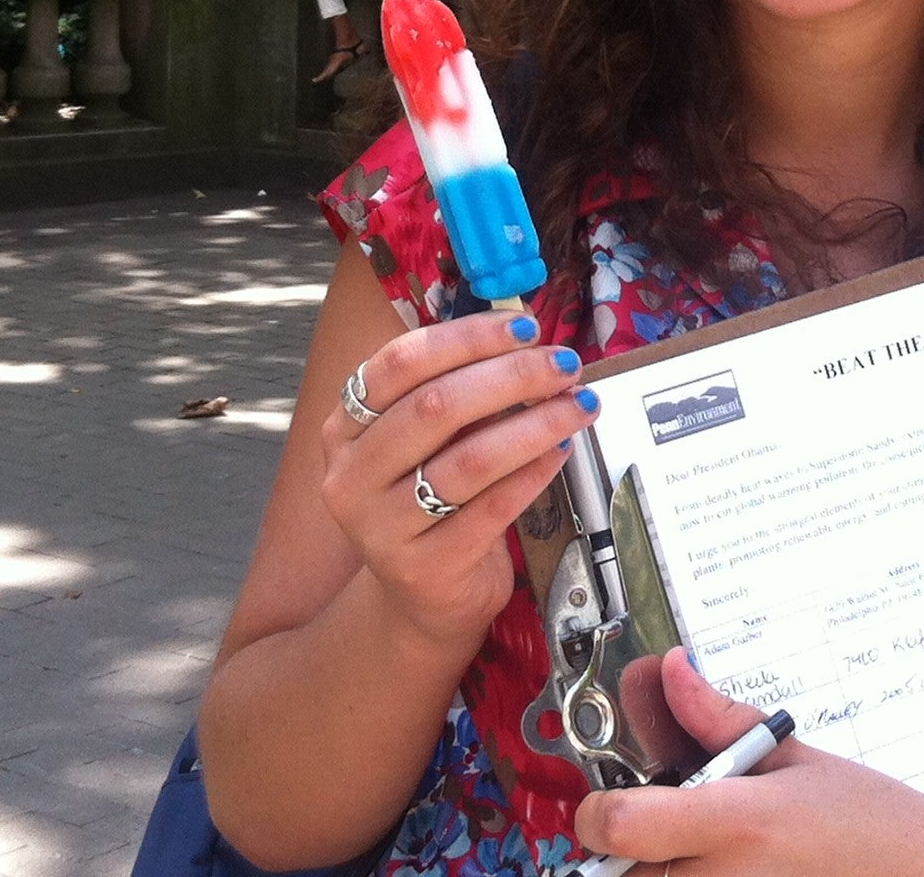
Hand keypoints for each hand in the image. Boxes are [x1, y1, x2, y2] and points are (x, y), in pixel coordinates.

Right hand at [318, 310, 598, 650]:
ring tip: (578, 405)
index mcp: (345, 428)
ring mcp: (381, 528)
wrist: (423, 596)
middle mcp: (350, 477)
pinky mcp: (423, 569)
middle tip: (564, 365)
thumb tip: (525, 342)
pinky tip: (561, 451)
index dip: (466, 337)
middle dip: (511, 376)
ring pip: (468, 460)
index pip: (401, 363)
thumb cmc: (431, 500)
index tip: (524, 327)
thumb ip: (458, 392)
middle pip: (435, 407)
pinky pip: (491, 510)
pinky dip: (533, 474)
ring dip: (534, 424)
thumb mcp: (427, 442)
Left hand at [575, 652, 923, 876]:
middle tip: (658, 832)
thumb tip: (672, 671)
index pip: (616, 823)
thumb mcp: (794, 758)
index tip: (608, 798)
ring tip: (698, 855)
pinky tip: (722, 871)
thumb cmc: (870, 823)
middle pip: (615, 876)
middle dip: (622, 854)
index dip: (597, 809)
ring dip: (652, 874)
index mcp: (737, 822)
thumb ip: (719, 721)